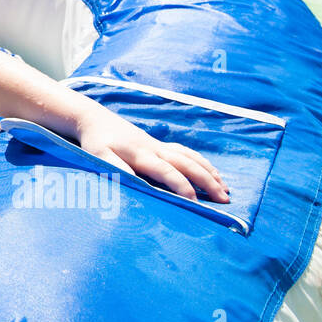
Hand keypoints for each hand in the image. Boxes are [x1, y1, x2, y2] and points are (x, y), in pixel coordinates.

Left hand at [76, 107, 229, 203]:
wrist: (95, 120)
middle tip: (225, 199)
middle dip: (207, 181)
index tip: (195, 202)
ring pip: (190, 157)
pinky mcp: (159, 144)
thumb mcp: (100, 156)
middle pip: (187, 164)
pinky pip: (186, 152)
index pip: (166, 171)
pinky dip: (201, 162)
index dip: (181, 186)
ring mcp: (159, 145)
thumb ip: (117, 168)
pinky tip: (211, 171)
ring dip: (209, 172)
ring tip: (225, 188)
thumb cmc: (96, 142)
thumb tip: (135, 182)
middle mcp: (155, 149)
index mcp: (142, 154)